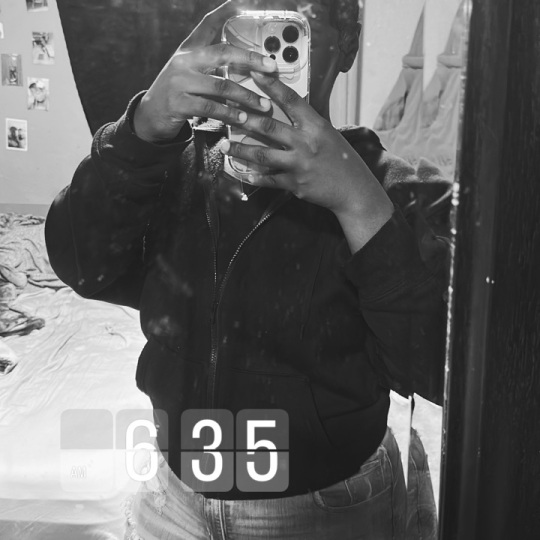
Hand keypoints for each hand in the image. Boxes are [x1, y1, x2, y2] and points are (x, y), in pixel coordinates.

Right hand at [133, 1, 276, 142]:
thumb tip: (247, 65)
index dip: (228, 10)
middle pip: (223, 53)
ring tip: (264, 106)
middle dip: (251, 59)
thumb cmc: (179, 93)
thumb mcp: (192, 72)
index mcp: (189, 50)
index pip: (209, 24)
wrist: (151, 116)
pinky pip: (211, 108)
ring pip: (221, 86)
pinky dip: (230, 114)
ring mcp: (180, 82)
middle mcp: (184, 61)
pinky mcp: (179, 103)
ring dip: (246, 97)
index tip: (248, 1)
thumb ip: (213, 65)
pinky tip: (242, 118)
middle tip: (271, 67)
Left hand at [220, 72, 393, 220]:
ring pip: (262, 154)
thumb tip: (288, 112)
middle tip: (226, 113)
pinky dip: (254, 177)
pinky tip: (242, 173)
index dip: (271, 86)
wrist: (353, 191)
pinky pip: (268, 179)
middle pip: (268, 127)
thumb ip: (308, 125)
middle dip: (243, 119)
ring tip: (225, 146)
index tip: (254, 74)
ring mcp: (298, 164)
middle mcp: (306, 143)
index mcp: (316, 126)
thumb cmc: (342, 160)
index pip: (290, 100)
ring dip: (240, 150)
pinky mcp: (294, 184)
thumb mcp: (329, 135)